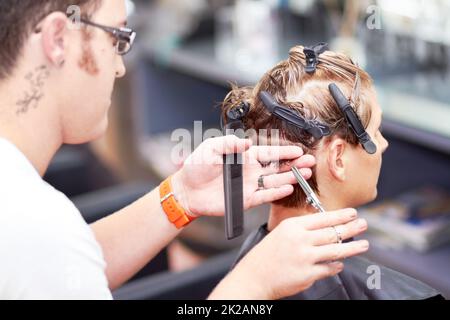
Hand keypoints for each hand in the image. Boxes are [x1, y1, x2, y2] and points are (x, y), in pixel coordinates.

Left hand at [171, 135, 314, 216]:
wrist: (187, 190)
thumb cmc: (196, 167)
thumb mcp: (210, 148)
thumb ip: (228, 144)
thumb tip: (245, 142)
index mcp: (243, 156)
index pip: (269, 152)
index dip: (284, 151)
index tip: (298, 150)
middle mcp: (250, 171)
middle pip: (277, 166)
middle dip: (294, 164)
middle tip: (309, 162)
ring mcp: (249, 185)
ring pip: (274, 181)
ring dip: (290, 177)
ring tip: (304, 174)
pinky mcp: (245, 200)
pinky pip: (264, 196)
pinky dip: (276, 192)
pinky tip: (288, 188)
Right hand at [209, 209, 368, 299]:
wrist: (254, 277)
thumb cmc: (266, 255)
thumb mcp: (281, 233)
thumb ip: (302, 230)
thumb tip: (326, 229)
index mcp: (292, 226)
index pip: (322, 218)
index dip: (340, 215)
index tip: (352, 213)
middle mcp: (300, 240)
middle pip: (332, 232)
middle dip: (351, 228)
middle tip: (363, 224)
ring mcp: (305, 257)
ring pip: (336, 250)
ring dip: (352, 247)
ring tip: (363, 245)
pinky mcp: (308, 274)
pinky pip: (329, 268)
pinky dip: (336, 266)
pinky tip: (340, 264)